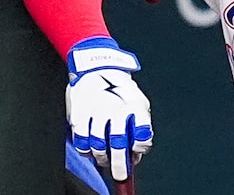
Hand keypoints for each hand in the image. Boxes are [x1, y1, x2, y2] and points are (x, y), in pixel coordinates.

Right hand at [66, 40, 152, 180]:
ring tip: (104, 160)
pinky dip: (85, 150)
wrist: (98, 70)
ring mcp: (97, 112)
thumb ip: (139, 126)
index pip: (142, 133)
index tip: (137, 155)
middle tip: (120, 175)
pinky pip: (81, 141)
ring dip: (101, 157)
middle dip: (119, 164)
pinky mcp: (79, 115)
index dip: (140, 148)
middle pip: (118, 144)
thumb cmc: (121, 92)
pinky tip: (90, 150)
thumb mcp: (138, 103)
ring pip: (97, 145)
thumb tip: (135, 155)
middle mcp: (117, 109)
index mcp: (136, 106)